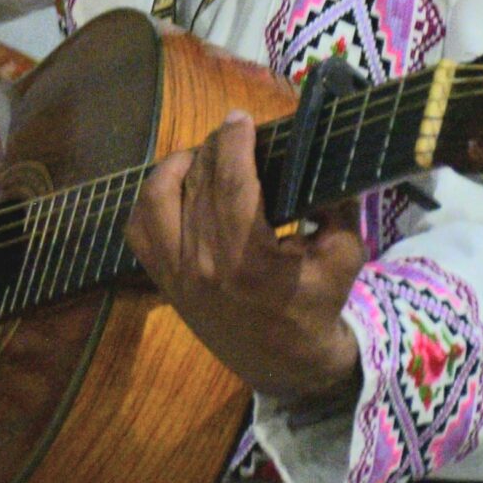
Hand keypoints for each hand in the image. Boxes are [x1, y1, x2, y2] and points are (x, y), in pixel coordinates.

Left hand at [126, 110, 367, 405]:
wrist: (285, 365)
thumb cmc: (317, 305)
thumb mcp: (344, 256)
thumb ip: (336, 205)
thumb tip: (320, 153)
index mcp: (248, 260)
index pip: (230, 182)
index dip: (233, 141)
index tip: (240, 117)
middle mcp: (203, 265)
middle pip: (197, 182)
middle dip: (214, 147)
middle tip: (232, 132)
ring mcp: (175, 275)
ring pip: (157, 197)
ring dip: (178, 166)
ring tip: (202, 155)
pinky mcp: (163, 281)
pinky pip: (139, 227)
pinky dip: (150, 198)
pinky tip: (176, 186)